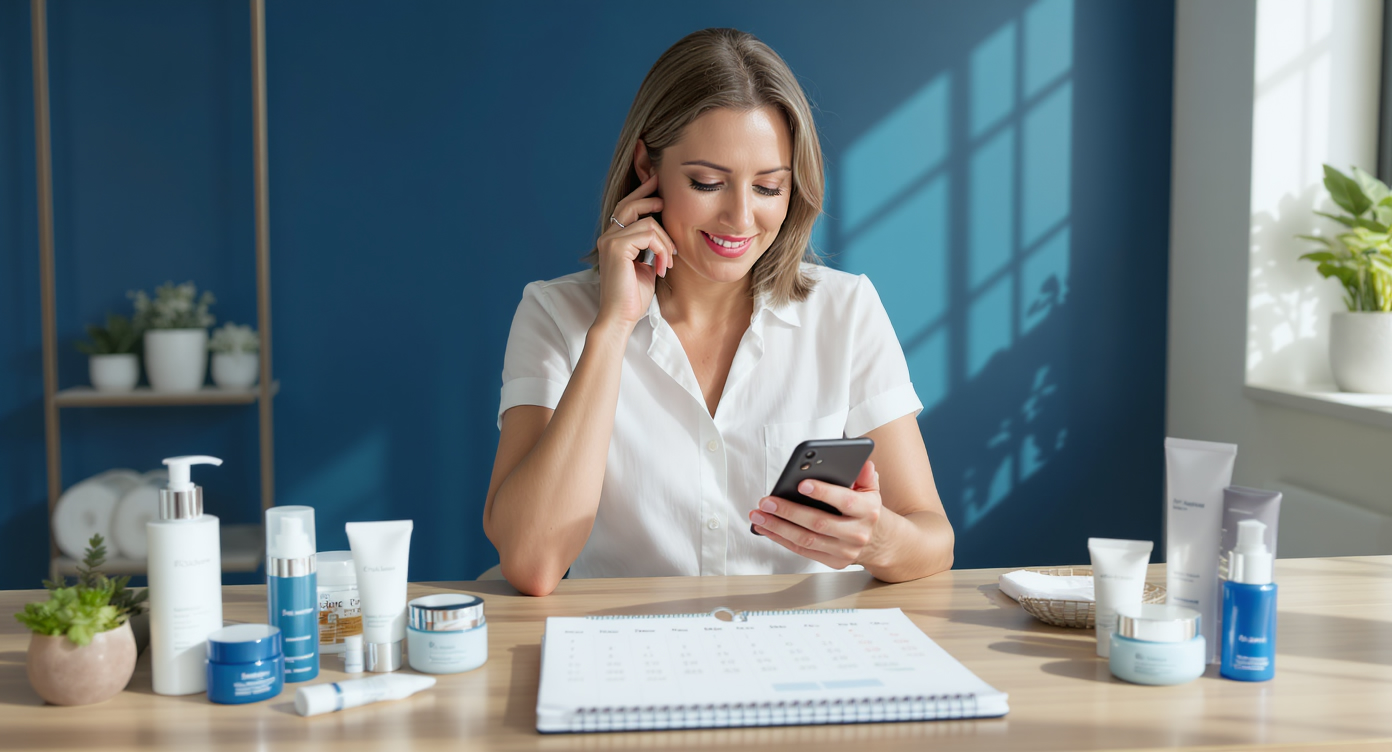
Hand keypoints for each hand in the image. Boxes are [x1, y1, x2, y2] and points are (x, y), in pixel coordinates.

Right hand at [594, 173, 677, 328]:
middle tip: (668, 199)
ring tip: (668, 262)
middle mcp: (608, 236)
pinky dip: (662, 248)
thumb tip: (664, 232)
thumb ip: (650, 247)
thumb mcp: (646, 266)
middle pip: (631, 204)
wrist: (621, 317)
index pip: (627, 208)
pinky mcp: (616, 247)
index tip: (658, 184)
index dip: (642, 195)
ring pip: (648, 222)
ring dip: (665, 242)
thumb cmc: (634, 297)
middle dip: (652, 198)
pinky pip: (648, 234)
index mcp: (614, 240)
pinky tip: (662, 266)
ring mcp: (610, 240)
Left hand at [749, 460, 884, 569]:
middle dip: (789, 511)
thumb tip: (862, 462)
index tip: (801, 484)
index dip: (824, 492)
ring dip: (778, 528)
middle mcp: (857, 533)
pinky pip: (803, 550)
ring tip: (758, 516)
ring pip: (806, 540)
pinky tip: (767, 529)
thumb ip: (865, 475)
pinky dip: (782, 540)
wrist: (880, 542)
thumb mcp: (872, 490)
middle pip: (818, 523)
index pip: (845, 501)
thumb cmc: (868, 511)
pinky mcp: (833, 562)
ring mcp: (845, 550)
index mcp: (868, 511)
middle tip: (766, 501)